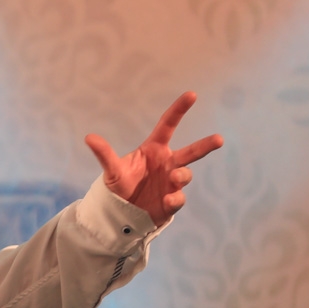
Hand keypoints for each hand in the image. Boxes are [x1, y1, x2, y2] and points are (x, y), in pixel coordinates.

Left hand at [84, 91, 222, 226]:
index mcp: (154, 149)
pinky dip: (175, 199)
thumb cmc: (118, 186)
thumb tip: (89, 137)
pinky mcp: (172, 201)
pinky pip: (179, 198)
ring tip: (174, 178)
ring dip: (182, 176)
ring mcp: (172, 182)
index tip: (192, 94)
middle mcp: (167, 163)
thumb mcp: (111, 170)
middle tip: (219, 139)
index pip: (168, 125)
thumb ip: (104, 154)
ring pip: (186, 175)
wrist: (120, 213)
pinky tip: (167, 200)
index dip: (179, 110)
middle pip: (191, 151)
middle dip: (206, 145)